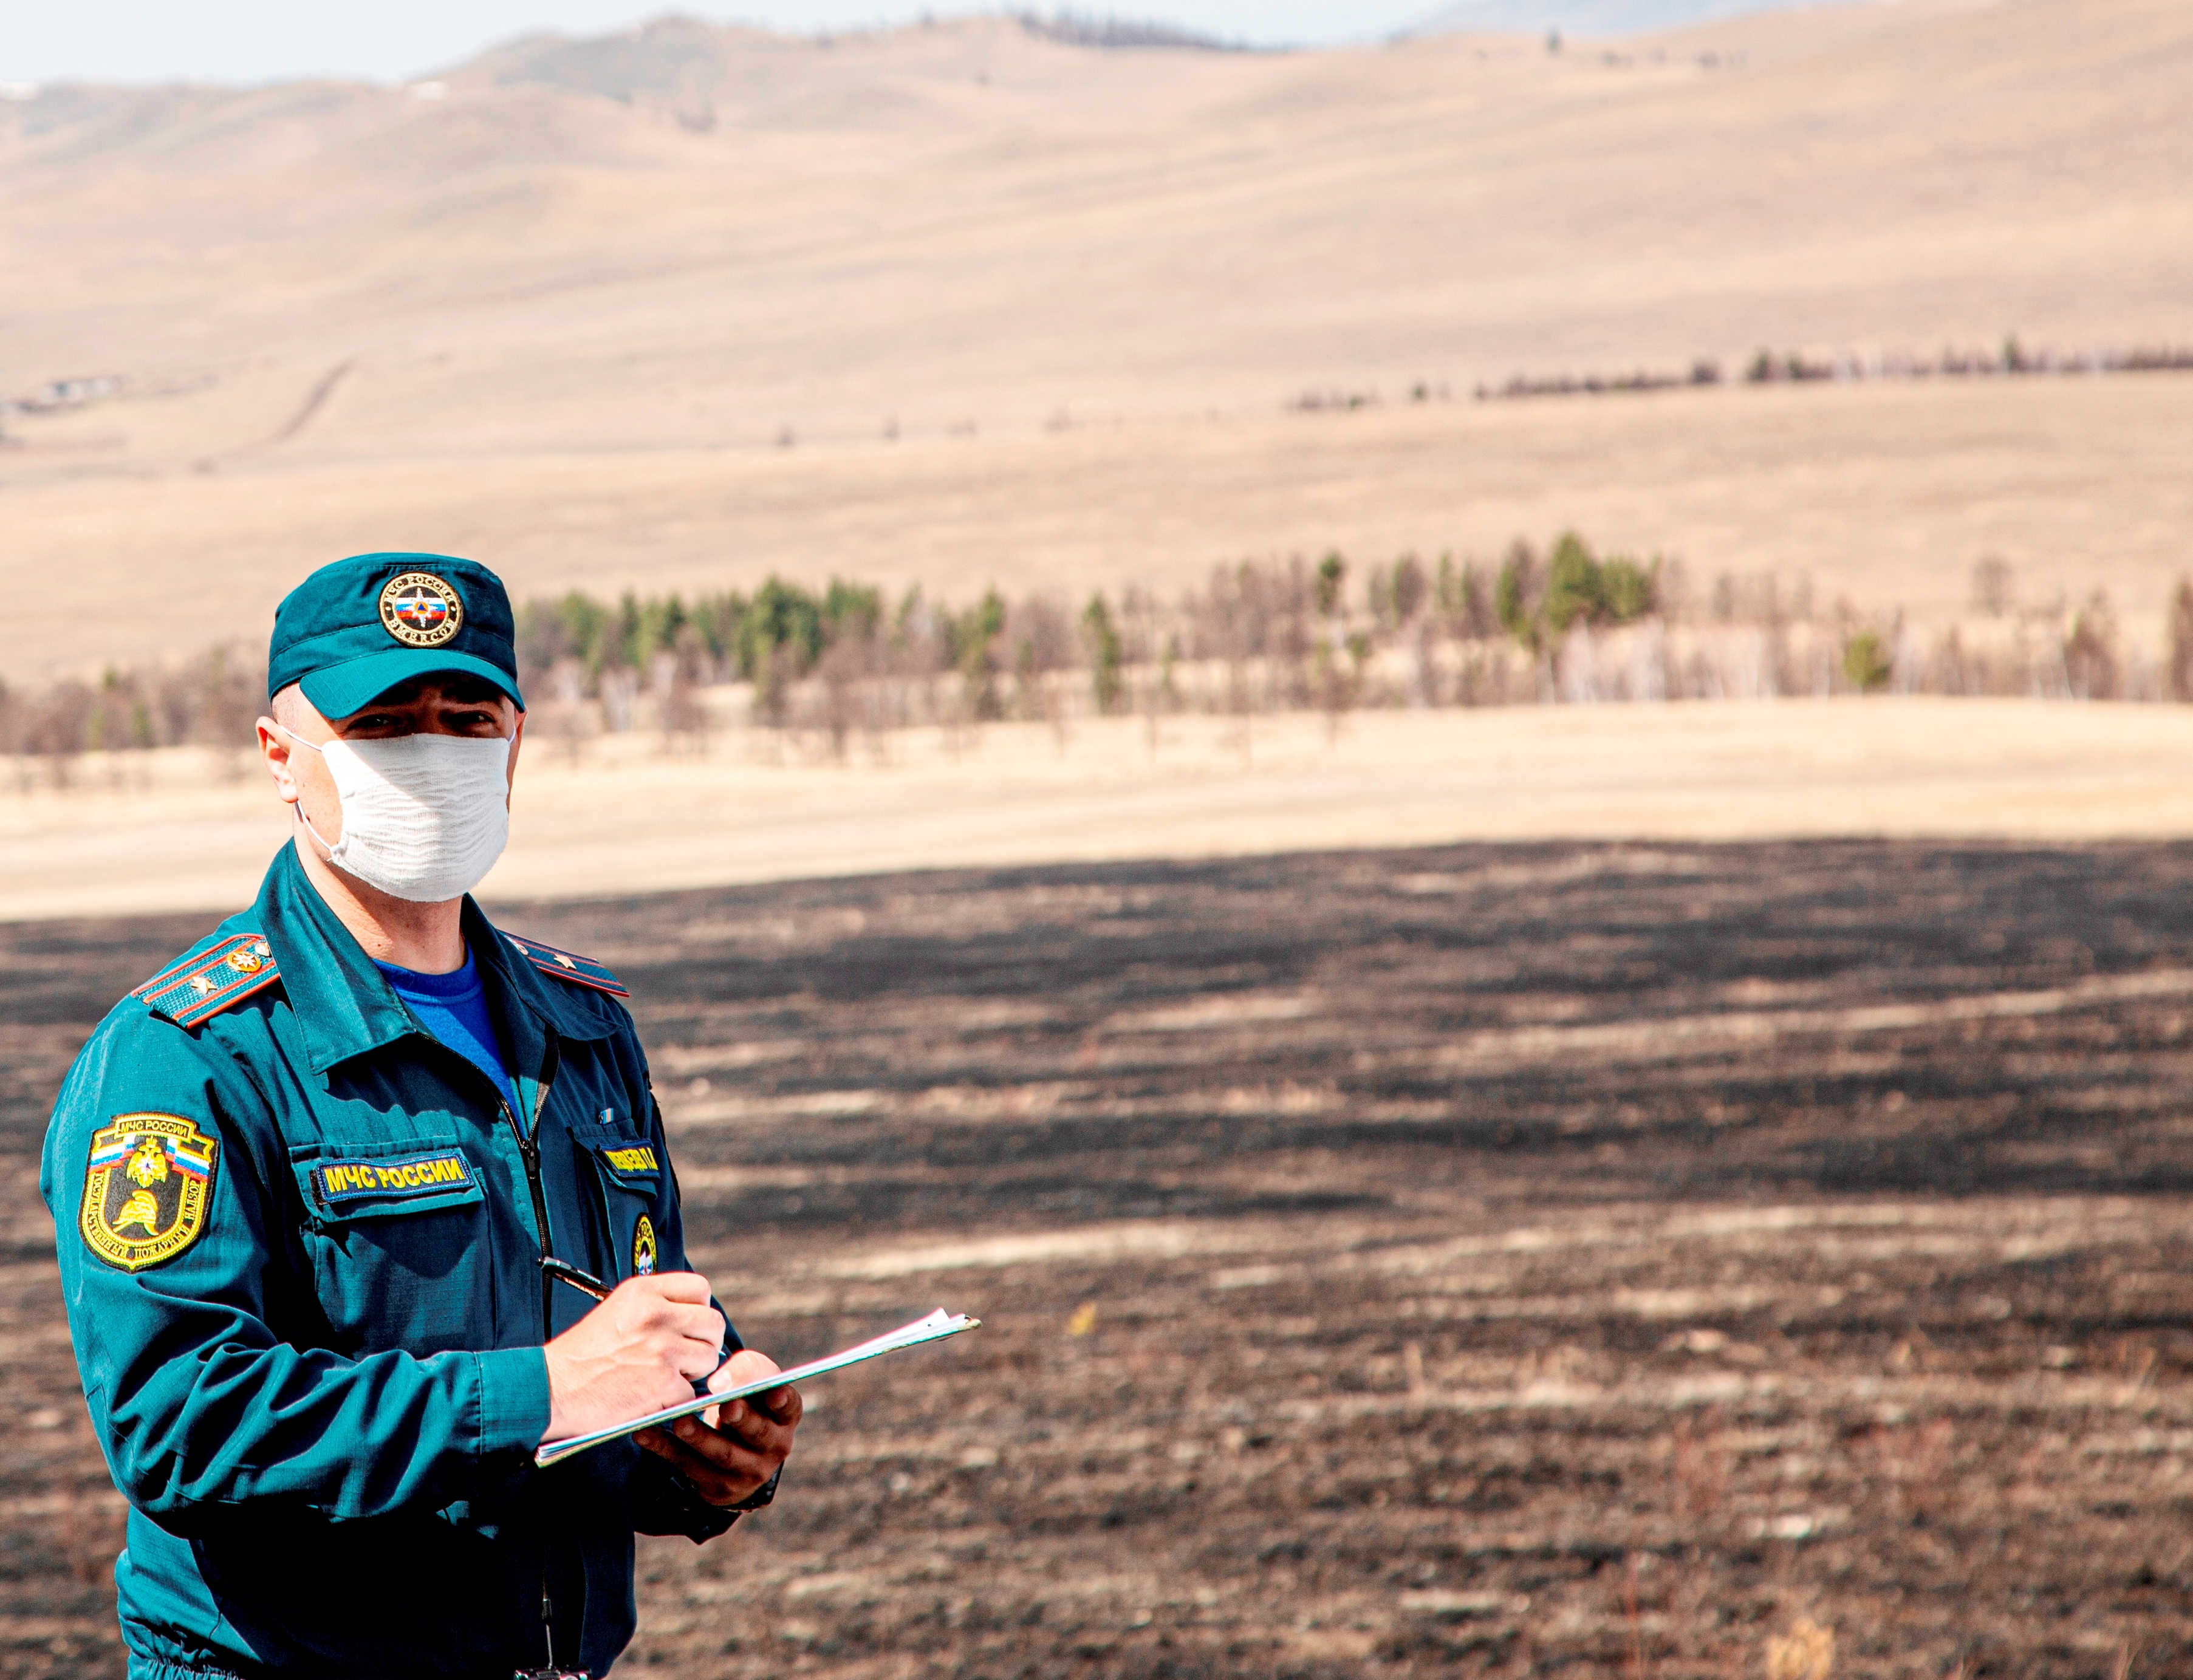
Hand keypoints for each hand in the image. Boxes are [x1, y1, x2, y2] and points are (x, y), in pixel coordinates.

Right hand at [542, 1272, 726, 1442]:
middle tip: (682, 1357)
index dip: (699, 1309)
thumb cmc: (581, 1355)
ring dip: (692, 1372)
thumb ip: (654, 1306)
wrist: (552, 1388)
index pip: (700, 1288)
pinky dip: (674, 1400)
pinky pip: (690, 1391)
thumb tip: (691, 1316)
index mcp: (644, 1291)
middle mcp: (657, 1314)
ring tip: (663, 1377)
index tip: (687, 1326)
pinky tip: (649, 1397)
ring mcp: (662, 1348)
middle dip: (702, 1342)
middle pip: (712, 1323)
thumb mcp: (617, 1310)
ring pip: (708, 1357)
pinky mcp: (663, 1381)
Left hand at [635, 1349, 801, 1507]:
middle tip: (727, 1404)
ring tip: (681, 1420)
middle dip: (741, 1417)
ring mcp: (746, 1471)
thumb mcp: (753, 1386)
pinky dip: (665, 1448)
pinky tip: (644, 1433)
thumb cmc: (745, 1403)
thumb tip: (719, 1383)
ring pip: (722, 1454)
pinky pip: (687, 1466)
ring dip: (700, 1436)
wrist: (735, 1454)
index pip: (789, 1405)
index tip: (773, 1392)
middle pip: (757, 1432)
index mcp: (785, 1416)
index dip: (782, 1399)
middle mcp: (773, 1447)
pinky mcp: (716, 1487)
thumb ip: (745, 1372)